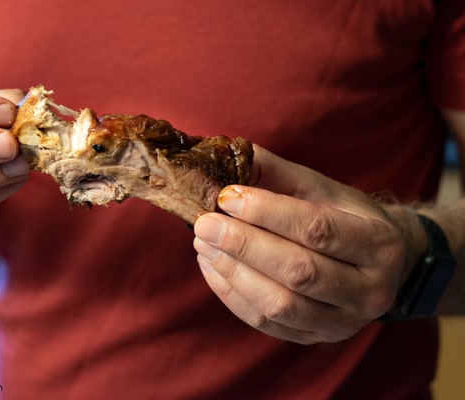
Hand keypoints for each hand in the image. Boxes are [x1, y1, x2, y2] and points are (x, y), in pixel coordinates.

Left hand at [193, 145, 422, 343]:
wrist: (376, 264)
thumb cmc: (345, 218)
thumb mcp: (321, 188)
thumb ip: (278, 173)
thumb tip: (230, 155)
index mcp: (379, 243)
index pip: (316, 229)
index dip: (266, 212)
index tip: (227, 196)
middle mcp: (370, 291)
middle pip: (298, 272)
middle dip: (243, 245)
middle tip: (205, 223)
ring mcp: (344, 322)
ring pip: (280, 304)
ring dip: (233, 272)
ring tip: (204, 243)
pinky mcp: (316, 338)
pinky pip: (266, 322)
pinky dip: (231, 294)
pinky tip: (212, 266)